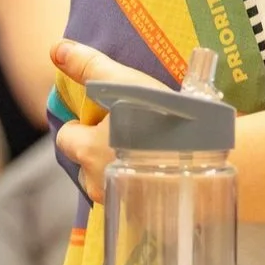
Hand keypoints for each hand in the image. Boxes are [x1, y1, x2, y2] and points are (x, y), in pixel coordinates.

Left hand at [49, 40, 165, 203]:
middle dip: (99, 150)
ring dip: (118, 168)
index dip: (83, 124)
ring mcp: (117, 199)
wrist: (208, 156)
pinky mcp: (140, 215)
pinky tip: (158, 171)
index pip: (67, 136)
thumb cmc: (162, 116)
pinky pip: (129, 196)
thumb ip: (88, 66)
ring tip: (148, 151)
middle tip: (132, 132)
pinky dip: (138, 186)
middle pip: (85, 163)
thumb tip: (56, 49)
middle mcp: (95, 180)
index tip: (109, 116)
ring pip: (106, 181)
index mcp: (85, 150)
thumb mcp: (124, 82)